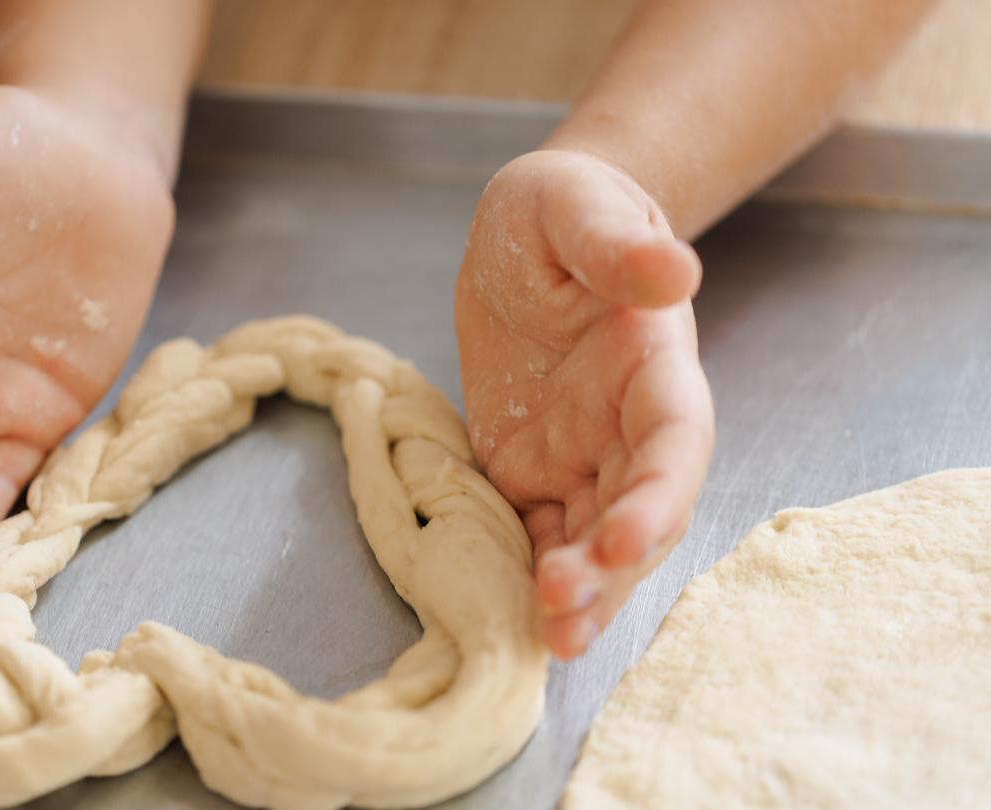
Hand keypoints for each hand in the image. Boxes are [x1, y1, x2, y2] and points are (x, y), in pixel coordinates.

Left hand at [454, 150, 713, 658]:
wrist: (529, 238)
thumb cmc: (563, 211)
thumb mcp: (579, 207)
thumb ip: (618, 245)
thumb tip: (674, 270)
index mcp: (653, 366)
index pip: (673, 444)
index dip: (656, 497)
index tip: (621, 537)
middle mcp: (628, 426)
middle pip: (638, 511)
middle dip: (611, 568)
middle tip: (562, 607)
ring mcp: (582, 456)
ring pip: (591, 539)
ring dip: (578, 591)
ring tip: (547, 638)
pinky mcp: (531, 472)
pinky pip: (536, 534)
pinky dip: (527, 576)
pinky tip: (512, 617)